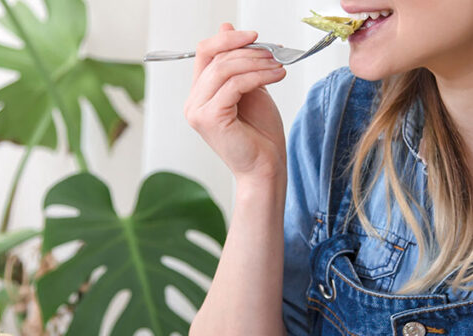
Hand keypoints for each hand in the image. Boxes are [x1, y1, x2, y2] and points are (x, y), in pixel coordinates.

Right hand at [184, 23, 287, 182]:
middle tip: (275, 53)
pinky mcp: (210, 118)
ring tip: (279, 65)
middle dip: (249, 51)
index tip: (255, 36)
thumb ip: (240, 64)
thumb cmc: (260, 136)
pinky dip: (257, 76)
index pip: (205, 53)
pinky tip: (276, 76)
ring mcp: (198, 112)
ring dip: (257, 62)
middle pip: (215, 58)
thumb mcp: (251, 89)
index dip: (229, 39)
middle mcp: (194, 102)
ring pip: (224, 69)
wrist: (265, 168)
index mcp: (200, 95)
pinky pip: (234, 85)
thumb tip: (228, 29)